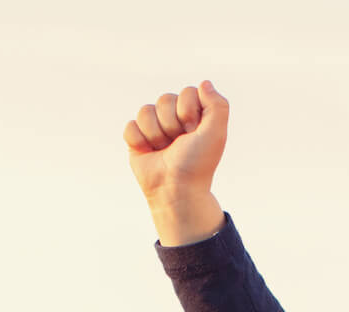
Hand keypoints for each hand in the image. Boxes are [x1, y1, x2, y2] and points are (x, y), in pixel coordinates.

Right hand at [123, 81, 228, 244]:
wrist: (176, 190)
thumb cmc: (197, 164)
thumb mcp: (216, 133)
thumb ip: (217, 105)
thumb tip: (204, 83)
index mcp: (194, 114)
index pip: (187, 92)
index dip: (189, 112)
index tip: (194, 132)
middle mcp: (174, 118)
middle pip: (165, 99)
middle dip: (171, 124)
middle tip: (178, 143)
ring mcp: (154, 128)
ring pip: (145, 111)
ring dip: (155, 134)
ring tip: (163, 150)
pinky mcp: (136, 139)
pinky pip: (131, 126)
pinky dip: (139, 141)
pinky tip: (148, 153)